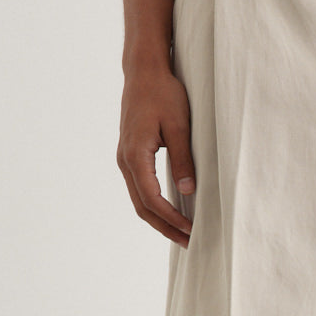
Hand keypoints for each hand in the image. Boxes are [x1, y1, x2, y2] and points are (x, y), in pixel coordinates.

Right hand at [117, 63, 195, 246]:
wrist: (143, 71)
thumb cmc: (163, 93)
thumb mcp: (180, 126)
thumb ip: (183, 160)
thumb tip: (188, 192)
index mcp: (135, 155)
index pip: (152, 199)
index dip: (171, 219)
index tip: (191, 231)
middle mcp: (125, 160)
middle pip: (142, 207)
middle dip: (165, 228)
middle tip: (189, 243)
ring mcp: (125, 159)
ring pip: (139, 200)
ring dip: (159, 220)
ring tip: (182, 233)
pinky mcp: (130, 156)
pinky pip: (139, 188)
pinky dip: (154, 205)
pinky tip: (171, 212)